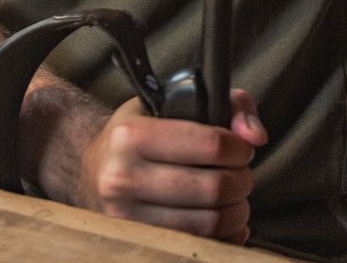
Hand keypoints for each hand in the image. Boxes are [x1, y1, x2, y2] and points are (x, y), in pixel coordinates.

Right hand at [77, 89, 266, 244]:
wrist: (91, 170)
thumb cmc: (142, 131)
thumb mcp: (172, 101)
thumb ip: (227, 104)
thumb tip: (255, 136)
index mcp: (131, 135)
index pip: (210, 144)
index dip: (239, 147)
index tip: (241, 148)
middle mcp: (124, 178)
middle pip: (214, 187)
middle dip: (241, 180)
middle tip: (241, 173)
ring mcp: (128, 218)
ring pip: (210, 222)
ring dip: (237, 210)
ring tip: (234, 196)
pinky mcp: (138, 241)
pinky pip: (200, 246)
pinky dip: (225, 236)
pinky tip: (223, 219)